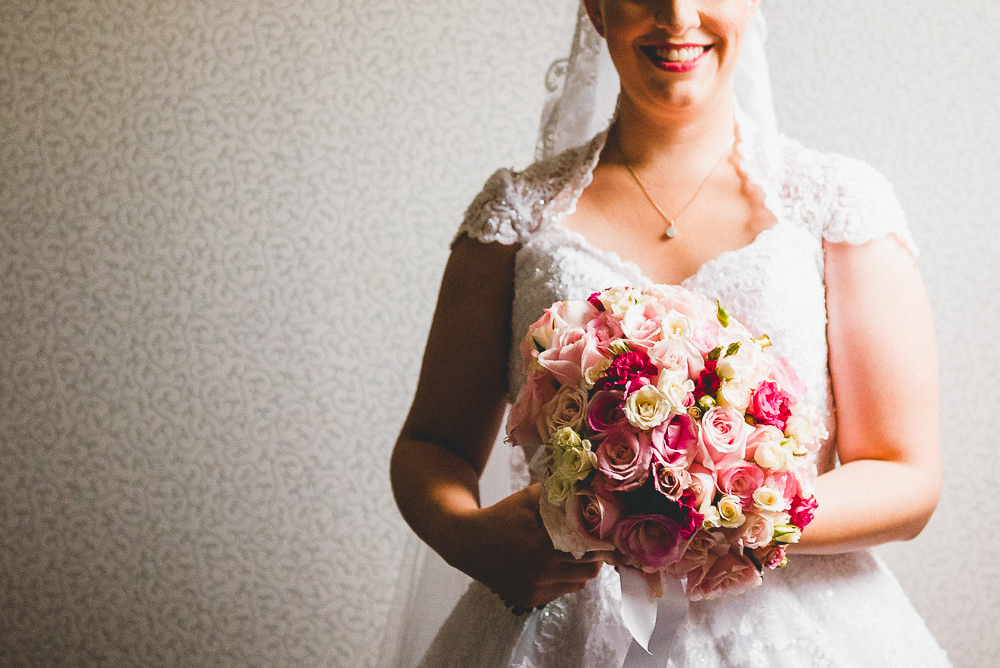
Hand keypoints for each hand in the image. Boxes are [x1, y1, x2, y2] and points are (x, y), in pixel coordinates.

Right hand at [454, 483, 604, 608]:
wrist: (467, 543)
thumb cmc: (502, 516)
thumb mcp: (527, 499)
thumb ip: (557, 495)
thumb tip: (586, 490)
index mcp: (543, 544)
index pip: (590, 547)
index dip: (601, 539)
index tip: (604, 532)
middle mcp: (541, 571)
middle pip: (590, 568)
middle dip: (596, 555)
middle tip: (596, 543)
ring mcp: (536, 588)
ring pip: (579, 583)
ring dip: (582, 568)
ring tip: (578, 553)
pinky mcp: (529, 599)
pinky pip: (562, 591)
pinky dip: (566, 578)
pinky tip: (557, 564)